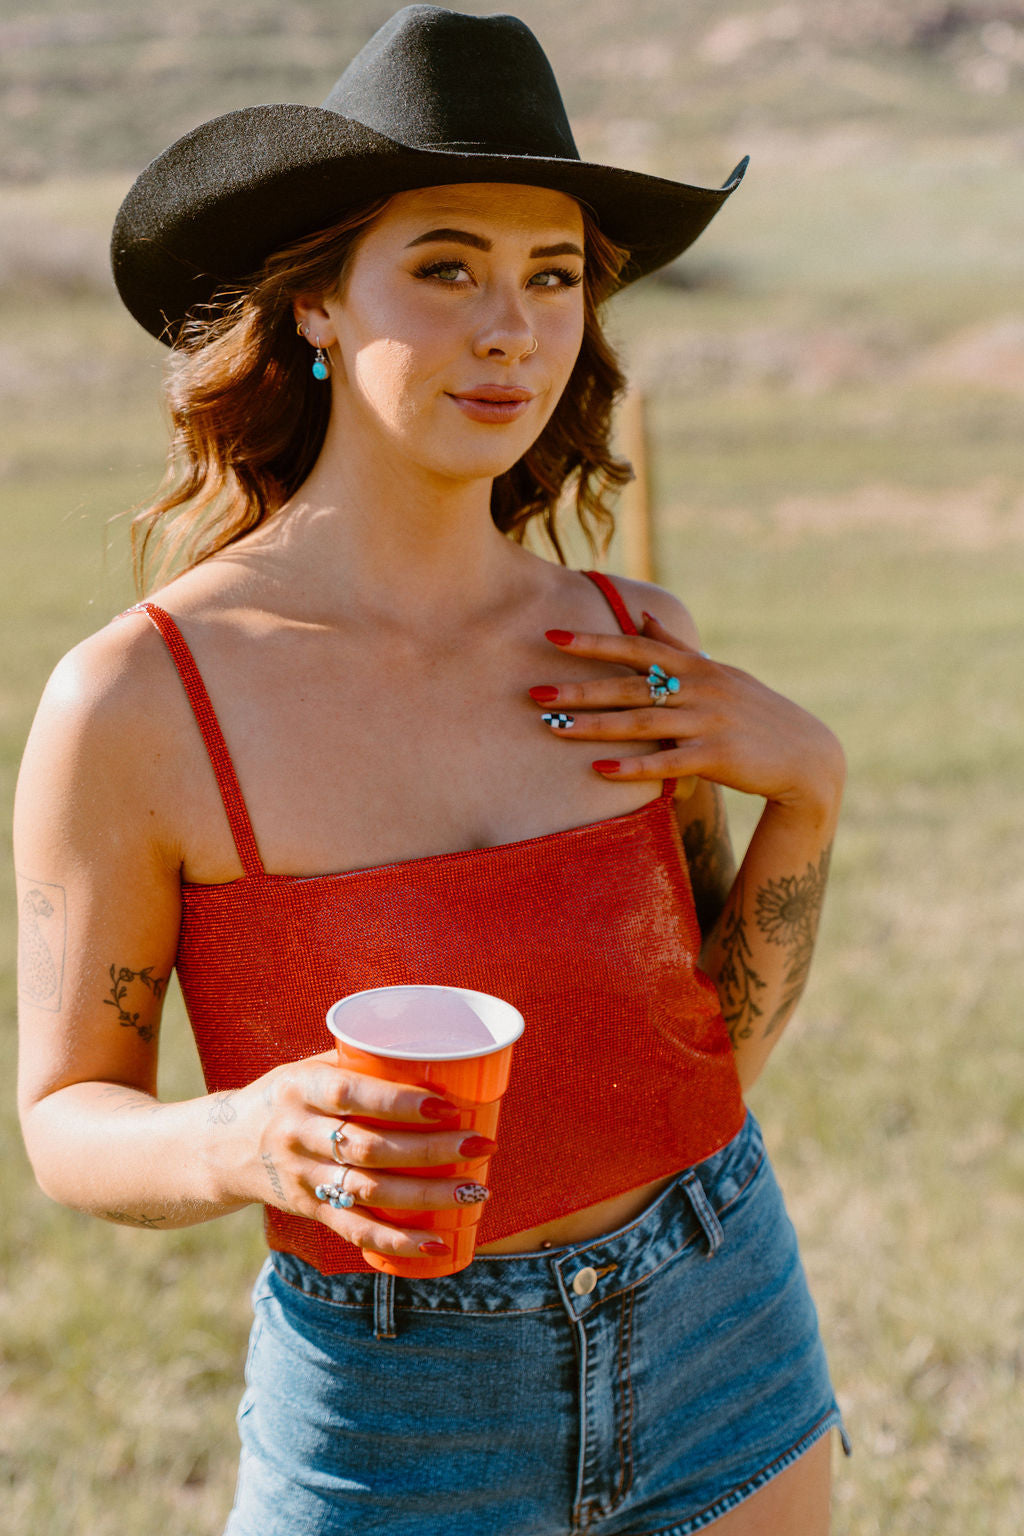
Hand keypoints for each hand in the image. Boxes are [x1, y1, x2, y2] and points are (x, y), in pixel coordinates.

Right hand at [231, 1052, 494, 1261]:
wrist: (222, 1147)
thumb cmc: (287, 1097)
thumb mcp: (307, 1069)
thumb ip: (357, 1066)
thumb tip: (431, 1057)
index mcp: (300, 1089)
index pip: (351, 1094)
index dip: (399, 1102)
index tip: (448, 1105)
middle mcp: (297, 1134)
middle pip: (368, 1147)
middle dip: (431, 1150)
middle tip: (480, 1145)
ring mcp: (302, 1177)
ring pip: (369, 1190)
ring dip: (427, 1195)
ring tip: (474, 1190)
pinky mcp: (309, 1209)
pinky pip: (355, 1229)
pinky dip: (397, 1240)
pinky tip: (436, 1241)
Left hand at [532, 612, 844, 817]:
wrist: (805, 756)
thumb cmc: (754, 713)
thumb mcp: (718, 674)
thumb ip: (676, 648)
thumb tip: (645, 616)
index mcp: (696, 667)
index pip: (636, 648)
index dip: (594, 642)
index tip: (552, 636)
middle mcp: (700, 689)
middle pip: (630, 686)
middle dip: (580, 688)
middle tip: (535, 692)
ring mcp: (708, 723)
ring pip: (641, 722)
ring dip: (594, 725)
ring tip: (552, 729)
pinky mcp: (716, 758)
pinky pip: (667, 763)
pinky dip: (633, 767)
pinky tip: (600, 770)